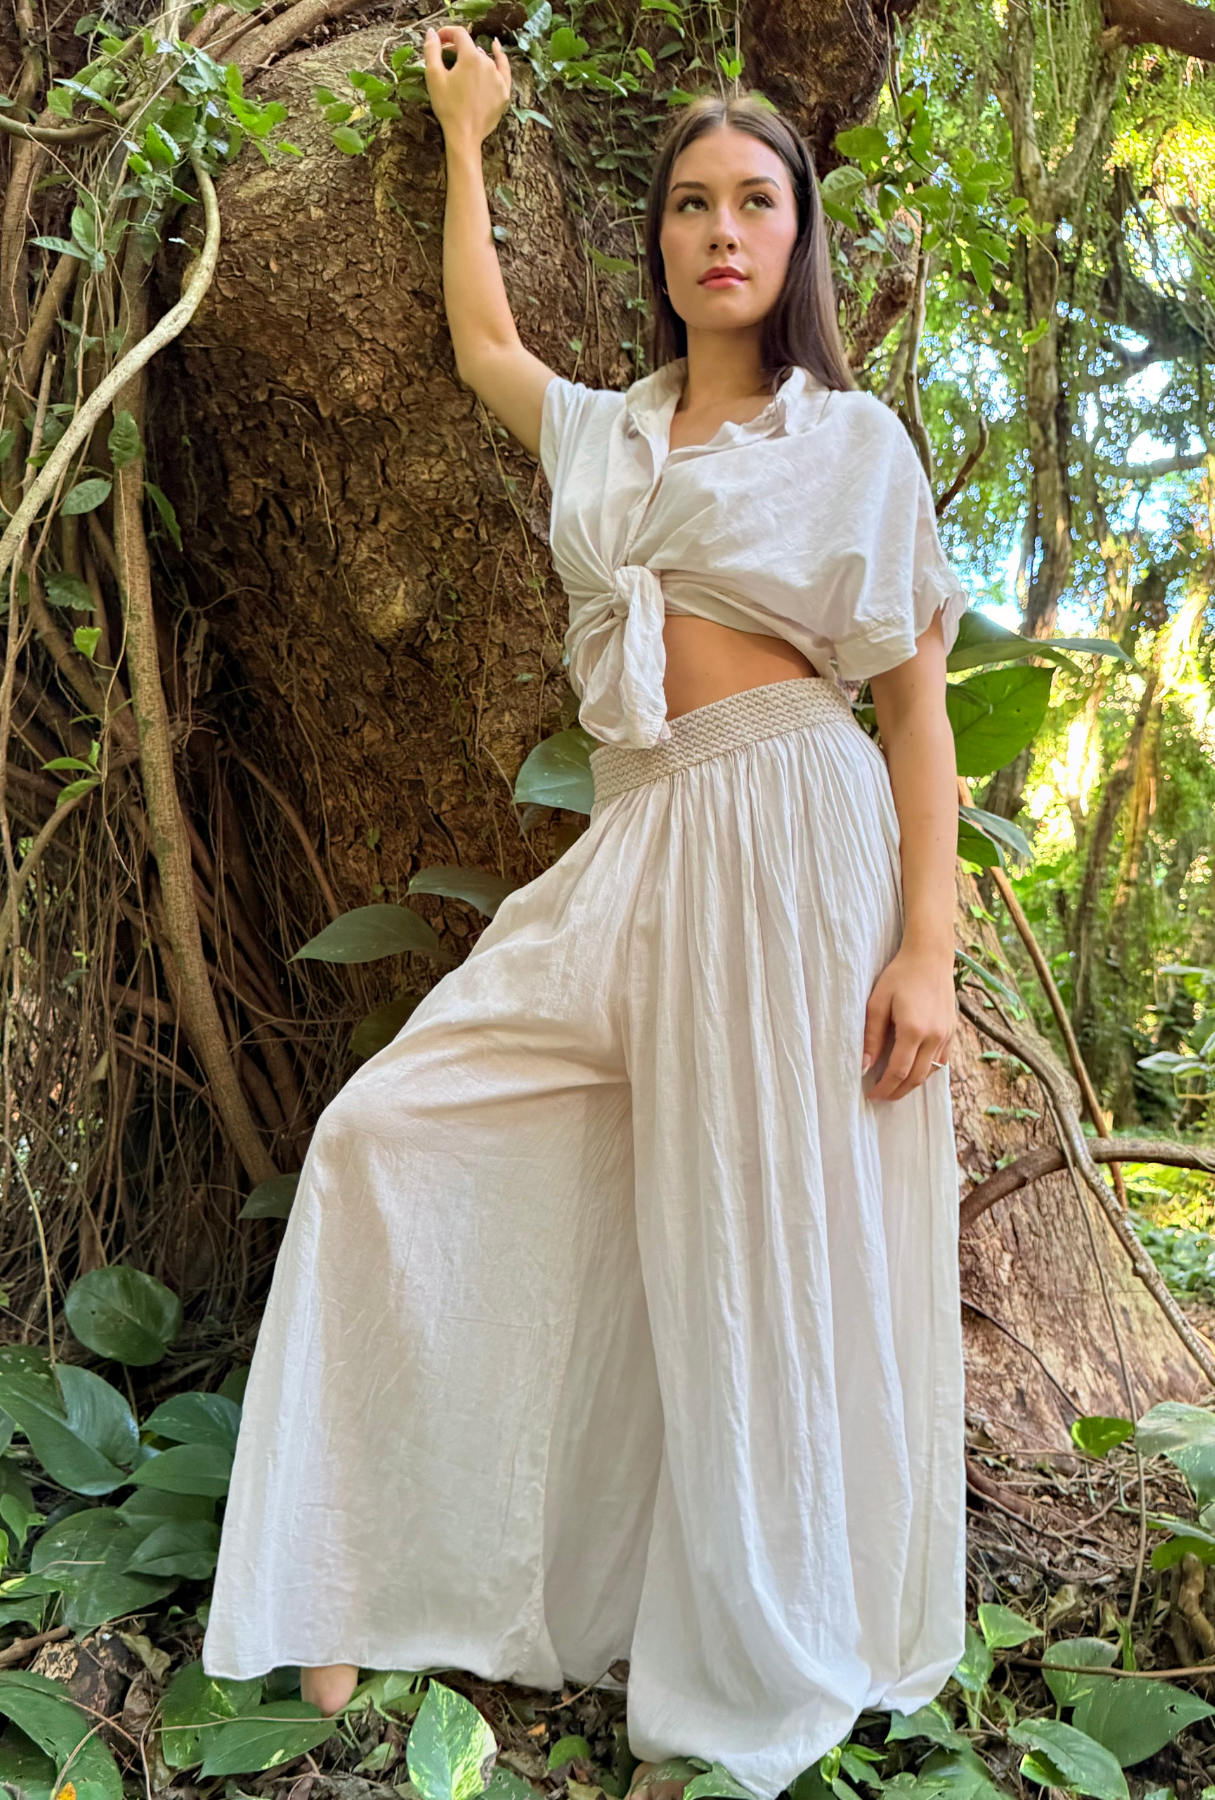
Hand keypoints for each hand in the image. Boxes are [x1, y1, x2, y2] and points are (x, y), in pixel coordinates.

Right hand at [423, 24, 510, 147]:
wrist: (465, 136)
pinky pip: (503, 69)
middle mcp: (488, 63)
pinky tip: (495, 48)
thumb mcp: (434, 77)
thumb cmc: (447, 107)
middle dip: (457, 49)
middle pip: (471, 48)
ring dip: (472, 58)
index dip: (447, 33)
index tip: (438, 39)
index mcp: (471, 57)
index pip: (459, 34)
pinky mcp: (504, 92)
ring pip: (484, 59)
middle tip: (444, 57)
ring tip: (462, 65)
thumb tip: (431, 32)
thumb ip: (431, 50)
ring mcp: (498, 78)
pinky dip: (499, 57)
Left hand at [862, 945, 955, 1101]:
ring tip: (895, 1087)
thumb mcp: (877, 1002)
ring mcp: (947, 1034)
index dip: (884, 1087)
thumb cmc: (900, 975)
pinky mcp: (953, 1031)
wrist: (930, 957)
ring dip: (912, 1084)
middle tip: (881, 1097)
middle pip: (916, 1078)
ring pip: (930, 1072)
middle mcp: (934, 1036)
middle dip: (897, 1092)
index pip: (898, 1071)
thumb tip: (866, 1065)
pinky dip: (927, 1071)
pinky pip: (942, 1061)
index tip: (872, 1094)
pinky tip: (914, 1072)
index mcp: (913, 1030)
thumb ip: (871, 1035)